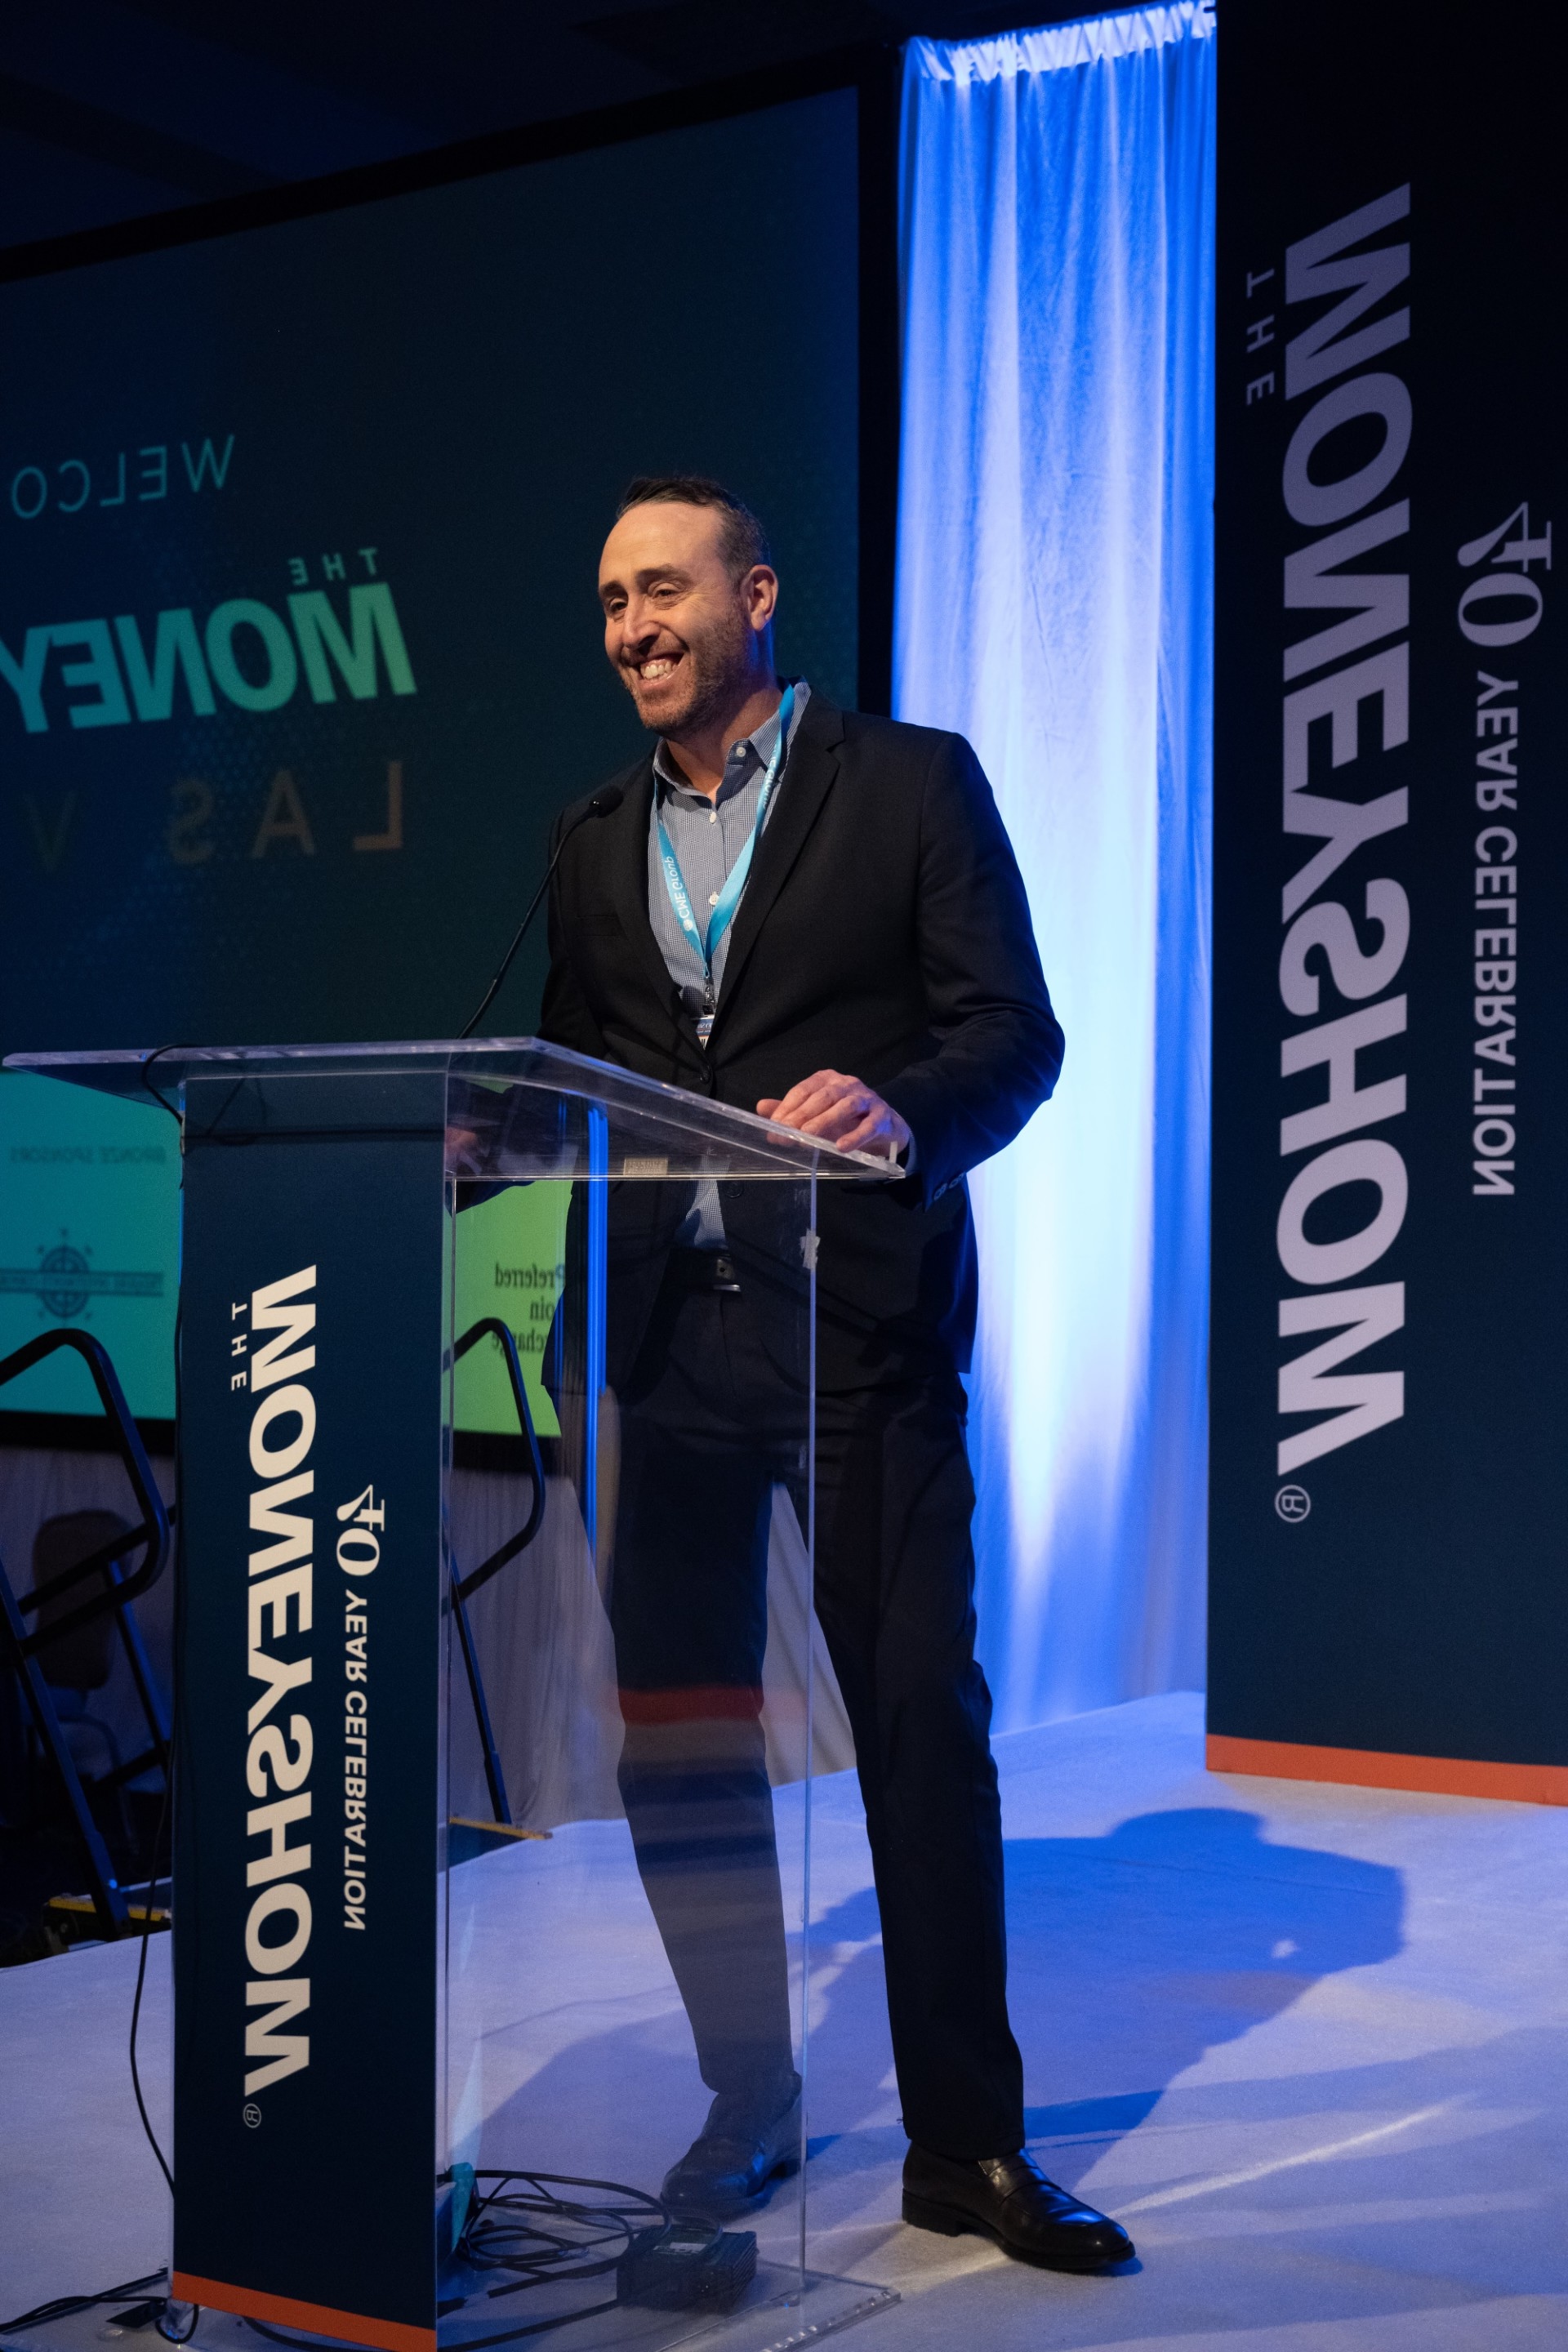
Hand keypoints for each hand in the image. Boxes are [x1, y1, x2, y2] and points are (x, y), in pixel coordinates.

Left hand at [757, 1071, 911, 1160]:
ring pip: (845, 1106)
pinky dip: (855, 1136)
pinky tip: (841, 1147)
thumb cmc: (845, 1119)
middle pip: (823, 1096)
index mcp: (827, 1080)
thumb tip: (760, 1108)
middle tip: (787, 1133)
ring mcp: (866, 1098)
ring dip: (826, 1120)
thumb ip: (790, 1110)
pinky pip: (869, 1125)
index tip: (775, 1125)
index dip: (788, 1107)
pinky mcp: (882, 1115)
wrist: (884, 1127)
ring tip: (809, 1136)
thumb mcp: (815, 1114)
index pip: (804, 1090)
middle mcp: (846, 1084)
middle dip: (803, 1115)